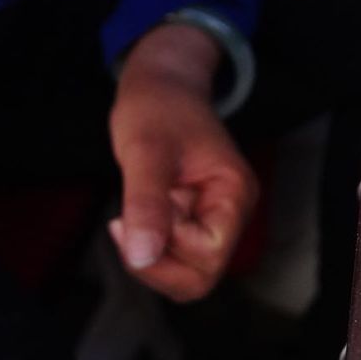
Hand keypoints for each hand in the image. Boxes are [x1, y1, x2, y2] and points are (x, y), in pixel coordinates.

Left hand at [107, 22, 258, 301]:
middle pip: (201, 275)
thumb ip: (148, 205)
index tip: (135, 216)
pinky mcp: (195, 216)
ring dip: (151, 253)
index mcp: (234, 195)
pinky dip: (148, 243)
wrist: (161, 84)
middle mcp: (231, 211)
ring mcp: (214, 215)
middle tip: (126, 224)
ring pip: (186, 269)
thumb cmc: (158, 108)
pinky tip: (135, 214)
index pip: (208, 258)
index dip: (167, 250)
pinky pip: (174, 252)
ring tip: (130, 215)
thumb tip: (142, 258)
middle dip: (157, 262)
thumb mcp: (145, 152)